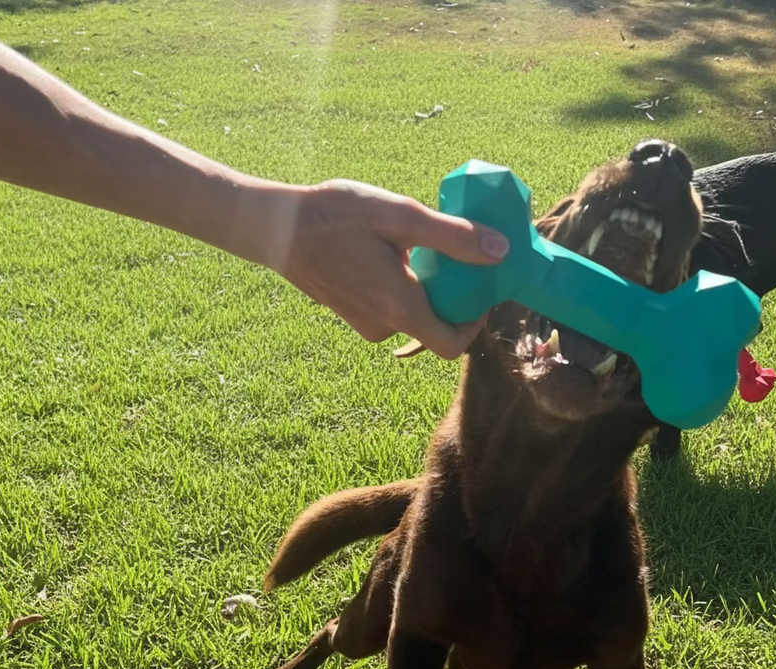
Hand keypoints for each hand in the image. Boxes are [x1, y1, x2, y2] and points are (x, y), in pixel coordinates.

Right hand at [276, 180, 509, 359]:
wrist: (274, 227)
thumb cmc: (335, 216)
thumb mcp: (400, 216)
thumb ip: (454, 237)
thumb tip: (501, 251)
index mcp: (400, 309)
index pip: (452, 345)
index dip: (474, 322)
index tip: (476, 287)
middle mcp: (382, 326)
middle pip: (434, 326)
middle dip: (449, 294)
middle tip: (448, 252)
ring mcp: (363, 322)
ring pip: (410, 313)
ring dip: (421, 286)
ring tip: (410, 244)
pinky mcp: (349, 312)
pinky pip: (387, 306)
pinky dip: (397, 285)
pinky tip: (384, 249)